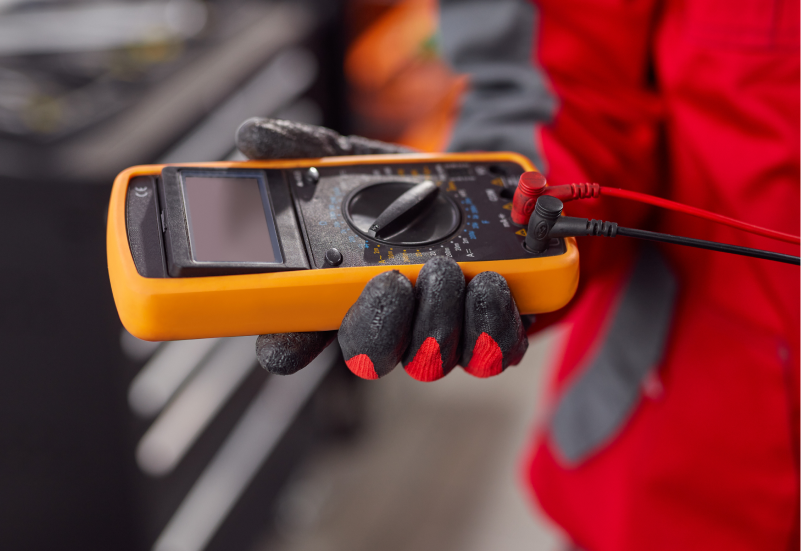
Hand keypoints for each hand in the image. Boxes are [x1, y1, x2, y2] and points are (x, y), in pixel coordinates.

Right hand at [238, 118, 527, 380]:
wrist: (472, 191)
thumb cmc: (400, 188)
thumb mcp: (352, 160)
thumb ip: (304, 151)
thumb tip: (254, 136)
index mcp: (334, 295)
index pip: (292, 338)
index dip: (284, 348)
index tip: (283, 344)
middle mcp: (382, 324)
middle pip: (368, 356)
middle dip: (380, 325)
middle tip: (393, 279)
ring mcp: (434, 334)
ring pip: (430, 358)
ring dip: (441, 318)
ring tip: (453, 270)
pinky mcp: (486, 332)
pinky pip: (492, 350)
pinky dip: (495, 318)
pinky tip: (492, 282)